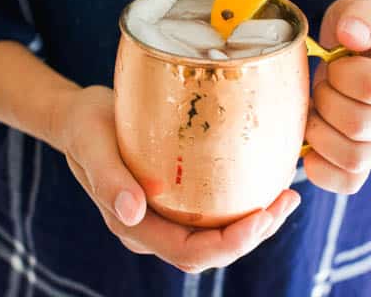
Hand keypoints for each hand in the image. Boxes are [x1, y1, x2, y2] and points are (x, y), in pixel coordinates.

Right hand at [52, 86, 300, 272]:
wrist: (82, 117)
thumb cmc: (87, 126)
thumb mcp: (92, 142)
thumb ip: (107, 178)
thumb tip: (132, 212)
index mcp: (134, 226)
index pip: (189, 252)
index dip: (230, 244)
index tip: (262, 216)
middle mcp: (155, 229)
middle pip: (213, 251)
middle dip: (255, 234)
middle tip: (287, 201)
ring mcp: (168, 217)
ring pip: (220, 237)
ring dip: (257, 223)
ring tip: (288, 196)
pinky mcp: (179, 199)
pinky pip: (217, 214)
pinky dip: (246, 206)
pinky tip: (268, 184)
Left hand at [304, 0, 370, 193]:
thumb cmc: (365, 34)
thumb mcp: (361, 10)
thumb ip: (357, 14)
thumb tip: (350, 36)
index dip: (340, 76)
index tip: (334, 63)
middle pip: (359, 124)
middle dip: (325, 102)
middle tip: (322, 86)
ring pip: (353, 157)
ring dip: (320, 133)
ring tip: (317, 110)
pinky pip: (349, 182)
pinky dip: (321, 169)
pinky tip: (311, 145)